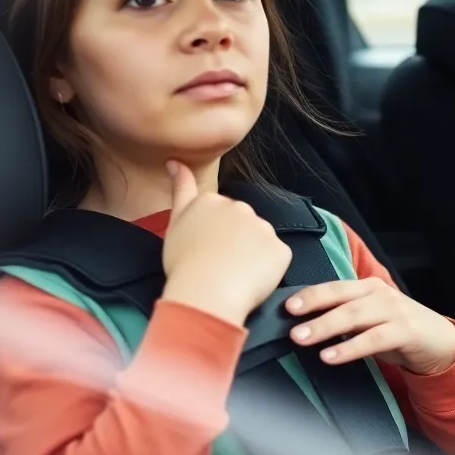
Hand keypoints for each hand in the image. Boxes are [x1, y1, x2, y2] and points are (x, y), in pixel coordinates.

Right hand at [160, 161, 291, 326]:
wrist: (207, 293)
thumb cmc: (184, 263)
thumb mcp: (174, 222)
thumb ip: (180, 188)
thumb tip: (175, 160)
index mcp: (212, 200)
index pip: (216, 213)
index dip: (210, 234)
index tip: (203, 250)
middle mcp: (241, 207)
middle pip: (240, 224)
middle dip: (234, 240)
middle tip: (217, 264)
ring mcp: (263, 227)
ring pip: (259, 241)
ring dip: (251, 254)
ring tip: (232, 275)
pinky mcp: (280, 249)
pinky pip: (274, 259)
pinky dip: (266, 270)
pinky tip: (250, 281)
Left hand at [285, 277, 454, 374]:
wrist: (438, 341)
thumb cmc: (396, 329)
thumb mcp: (369, 318)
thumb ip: (343, 316)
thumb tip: (302, 325)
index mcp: (367, 287)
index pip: (334, 287)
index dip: (310, 295)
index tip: (286, 305)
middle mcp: (380, 294)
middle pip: (341, 299)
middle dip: (313, 310)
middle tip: (289, 325)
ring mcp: (394, 311)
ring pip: (355, 316)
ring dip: (326, 327)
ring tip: (303, 339)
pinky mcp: (406, 331)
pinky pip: (373, 339)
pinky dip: (350, 348)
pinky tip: (331, 357)